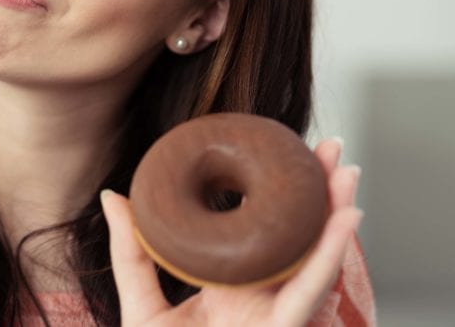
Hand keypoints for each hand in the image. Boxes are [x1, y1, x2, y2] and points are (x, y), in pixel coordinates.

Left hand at [101, 138, 362, 326]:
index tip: (277, 149)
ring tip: (346, 171)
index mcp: (230, 281)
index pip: (258, 229)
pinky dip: (328, 256)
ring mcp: (273, 312)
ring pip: (313, 257)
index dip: (274, 192)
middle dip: (318, 192)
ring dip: (336, 214)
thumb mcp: (139, 301)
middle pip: (297, 236)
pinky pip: (308, 292)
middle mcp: (259, 293)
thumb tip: (113, 192)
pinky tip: (344, 220)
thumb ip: (130, 250)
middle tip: (329, 149)